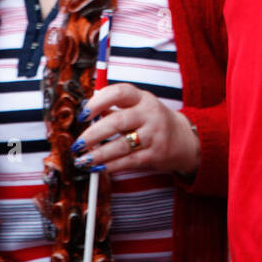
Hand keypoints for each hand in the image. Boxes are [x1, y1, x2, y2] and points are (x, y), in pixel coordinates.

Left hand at [72, 83, 199, 178]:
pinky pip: (129, 161)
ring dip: (99, 154)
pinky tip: (99, 168)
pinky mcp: (155, 154)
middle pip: (117, 121)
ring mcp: (154, 134)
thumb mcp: (138, 108)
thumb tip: (86, 113)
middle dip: (93, 134)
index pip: (119, 92)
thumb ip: (114, 109)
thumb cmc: (152, 122)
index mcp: (142, 98)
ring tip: (83, 160)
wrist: (183, 140)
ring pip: (122, 145)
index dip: (98, 102)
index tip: (82, 114)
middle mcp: (149, 113)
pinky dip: (111, 166)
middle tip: (78, 144)